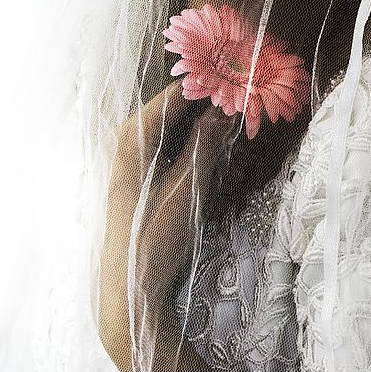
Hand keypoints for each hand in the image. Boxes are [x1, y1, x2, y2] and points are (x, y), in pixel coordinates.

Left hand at [98, 80, 236, 369]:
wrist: (128, 287)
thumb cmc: (154, 236)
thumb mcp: (189, 186)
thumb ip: (207, 142)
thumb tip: (226, 108)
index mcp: (130, 137)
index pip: (176, 95)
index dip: (211, 88)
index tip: (242, 84)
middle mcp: (123, 142)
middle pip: (176, 115)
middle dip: (214, 120)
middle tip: (247, 124)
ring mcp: (126, 162)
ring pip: (176, 137)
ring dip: (209, 144)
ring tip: (239, 160)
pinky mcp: (133, 180)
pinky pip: (169, 158)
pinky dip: (195, 161)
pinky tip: (222, 176)